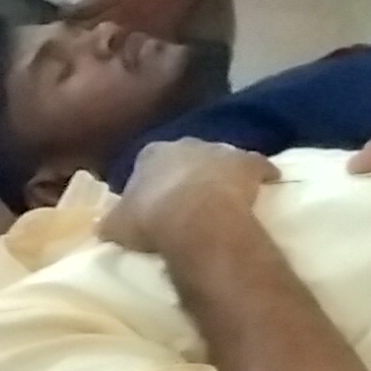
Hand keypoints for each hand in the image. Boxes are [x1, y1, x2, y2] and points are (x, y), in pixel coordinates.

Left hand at [65, 0, 214, 38]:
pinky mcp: (154, 37)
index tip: (60, 16)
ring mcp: (137, 29)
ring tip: (94, 50)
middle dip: (80, 33)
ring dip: (102, 46)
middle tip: (70, 37)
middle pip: (93, 31)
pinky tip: (123, 56)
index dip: (68, 14)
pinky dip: (128, 52)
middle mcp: (120, 17)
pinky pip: (138, 49)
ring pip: (113, 44)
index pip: (82, 11)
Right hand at [101, 140, 277, 256]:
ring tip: (223, 196)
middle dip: (188, 172)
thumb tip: (104, 226)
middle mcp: (186, 144)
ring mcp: (220, 151)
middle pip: (186, 156)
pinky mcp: (249, 162)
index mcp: (150, 154)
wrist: (195, 219)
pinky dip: (262, 174)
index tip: (155, 199)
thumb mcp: (117, 226)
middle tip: (189, 198)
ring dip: (222, 172)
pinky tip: (267, 184)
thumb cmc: (150, 219)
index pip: (148, 161)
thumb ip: (111, 222)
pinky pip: (257, 166)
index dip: (152, 180)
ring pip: (222, 158)